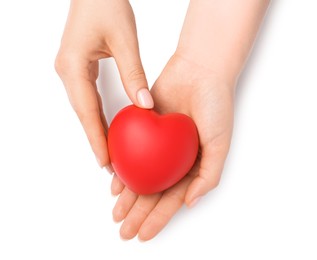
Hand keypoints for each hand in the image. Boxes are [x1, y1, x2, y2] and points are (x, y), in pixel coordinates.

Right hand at [55, 0, 152, 167]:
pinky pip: (87, 99)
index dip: (96, 138)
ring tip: (110, 152)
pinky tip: (107, 127)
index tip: (105, 161)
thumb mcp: (124, 40)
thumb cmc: (105, 4)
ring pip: (85, 109)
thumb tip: (144, 105)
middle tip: (111, 165)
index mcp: (73, 66)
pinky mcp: (78, 69)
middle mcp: (67, 72)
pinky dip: (97, 116)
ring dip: (97, 130)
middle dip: (96, 140)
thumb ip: (134, 74)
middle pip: (83, 114)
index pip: (87, 111)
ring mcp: (71, 71)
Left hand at [111, 54, 234, 240]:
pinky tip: (114, 183)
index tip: (144, 234)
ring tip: (116, 213)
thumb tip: (189, 202)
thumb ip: (208, 175)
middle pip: (154, 191)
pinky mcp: (146, 128)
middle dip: (139, 213)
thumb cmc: (215, 105)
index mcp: (193, 165)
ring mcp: (160, 144)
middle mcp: (175, 158)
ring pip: (141, 175)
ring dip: (129, 196)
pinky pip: (132, 152)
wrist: (199, 70)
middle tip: (124, 231)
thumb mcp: (219, 143)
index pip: (173, 198)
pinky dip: (123, 168)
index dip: (159, 218)